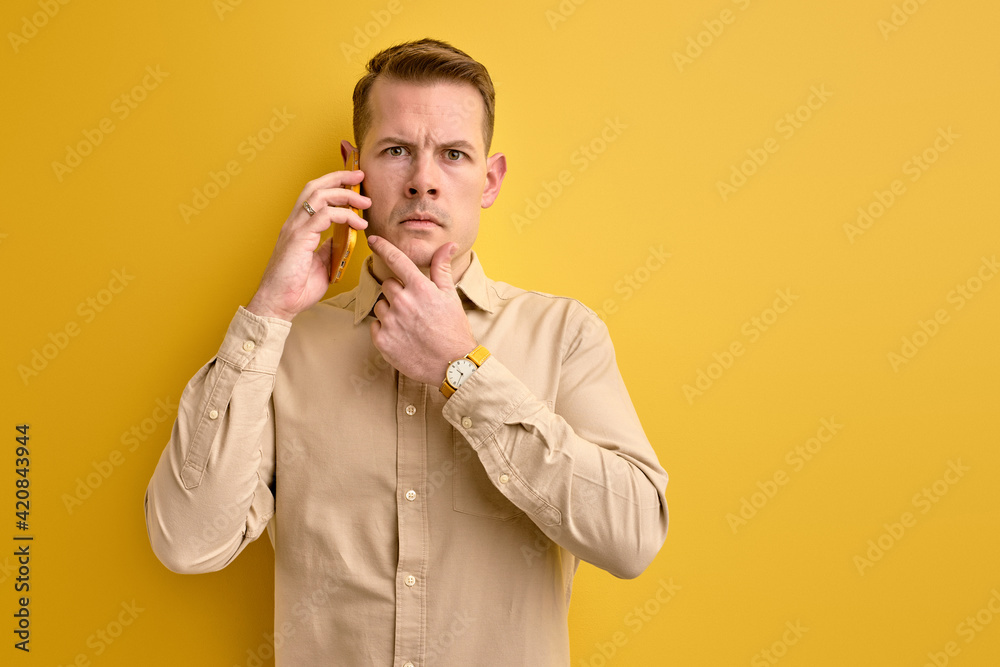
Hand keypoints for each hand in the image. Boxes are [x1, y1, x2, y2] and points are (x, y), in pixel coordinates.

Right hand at [246, 171, 369, 320]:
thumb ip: (329, 248)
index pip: (314, 195)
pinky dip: (344, 215)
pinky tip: (358, 223)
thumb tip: (344, 238)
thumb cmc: (295, 289)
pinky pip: (323, 215)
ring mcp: (294, 229)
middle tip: (360, 175)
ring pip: (319, 196)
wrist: (278, 304)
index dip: (334, 183)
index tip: (355, 181)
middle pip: (315, 187)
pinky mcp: (298, 238)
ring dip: (345, 194)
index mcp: (298, 227)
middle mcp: (294, 223)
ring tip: (365, 201)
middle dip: (339, 177)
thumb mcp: (320, 264)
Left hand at [368, 236, 477, 385]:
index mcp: (420, 288)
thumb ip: (442, 268)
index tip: (373, 240)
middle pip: (388, 284)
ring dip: (391, 311)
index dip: (382, 247)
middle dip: (398, 292)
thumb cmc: (453, 329)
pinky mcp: (383, 340)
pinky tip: (402, 336)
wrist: (452, 365)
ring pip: (381, 305)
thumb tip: (449, 244)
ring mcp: (391, 322)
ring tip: (410, 324)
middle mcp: (403, 302)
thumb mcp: (450, 296)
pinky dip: (386, 329)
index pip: (396, 259)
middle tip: (414, 307)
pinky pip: (376, 325)